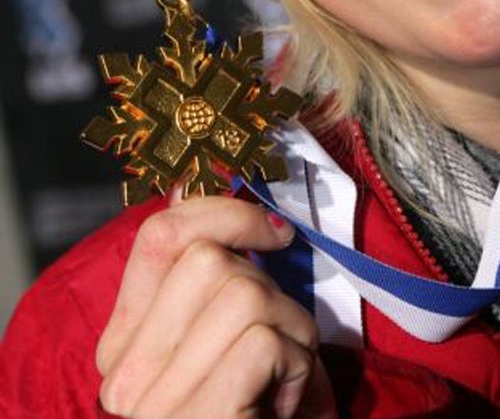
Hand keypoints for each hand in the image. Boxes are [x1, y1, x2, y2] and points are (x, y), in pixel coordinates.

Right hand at [96, 195, 337, 418]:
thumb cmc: (255, 415)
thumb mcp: (227, 341)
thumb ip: (204, 277)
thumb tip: (188, 181)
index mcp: (124, 344)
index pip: (161, 234)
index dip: (223, 210)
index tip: (273, 231)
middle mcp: (124, 372)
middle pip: (209, 260)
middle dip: (269, 290)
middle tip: (282, 345)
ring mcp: (155, 402)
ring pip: (244, 293)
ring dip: (291, 331)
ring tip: (286, 379)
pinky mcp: (197, 418)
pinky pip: (265, 340)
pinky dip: (297, 366)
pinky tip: (286, 403)